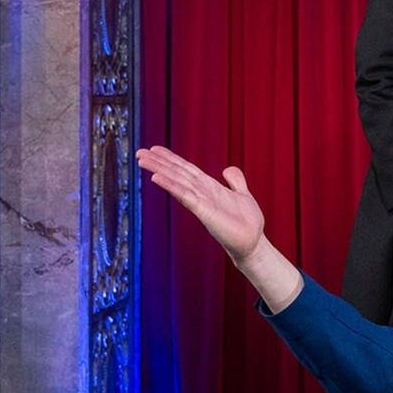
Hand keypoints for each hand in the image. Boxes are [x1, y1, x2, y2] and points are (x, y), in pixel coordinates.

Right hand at [136, 146, 265, 263]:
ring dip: (159, 170)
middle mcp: (202, 193)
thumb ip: (235, 181)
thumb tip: (227, 169)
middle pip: (177, 174)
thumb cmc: (247, 223)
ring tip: (142, 160)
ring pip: (177, 182)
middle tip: (139, 152)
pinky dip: (171, 186)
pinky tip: (156, 177)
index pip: (186, 169)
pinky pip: (185, 196)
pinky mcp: (204, 212)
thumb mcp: (243, 195)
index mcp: (209, 187)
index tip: (154, 149)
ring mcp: (201, 202)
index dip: (171, 158)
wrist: (253, 243)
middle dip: (158, 163)